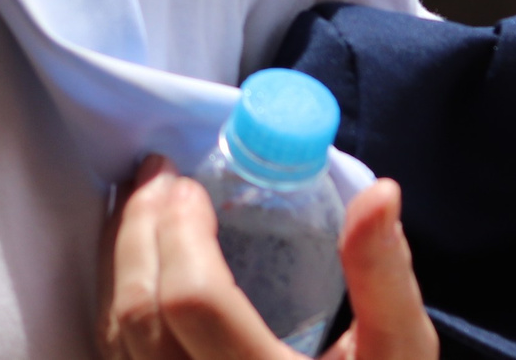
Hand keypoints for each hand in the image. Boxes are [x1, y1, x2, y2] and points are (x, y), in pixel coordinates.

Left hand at [102, 156, 435, 359]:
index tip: (190, 185)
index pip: (194, 302)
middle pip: (142, 312)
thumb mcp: (399, 352)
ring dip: (119, 258)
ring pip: (116, 334)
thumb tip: (380, 192)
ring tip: (142, 202)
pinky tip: (133, 261)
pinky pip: (115, 354)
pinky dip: (116, 299)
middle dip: (140, 229)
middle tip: (158, 174)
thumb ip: (384, 276)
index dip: (181, 233)